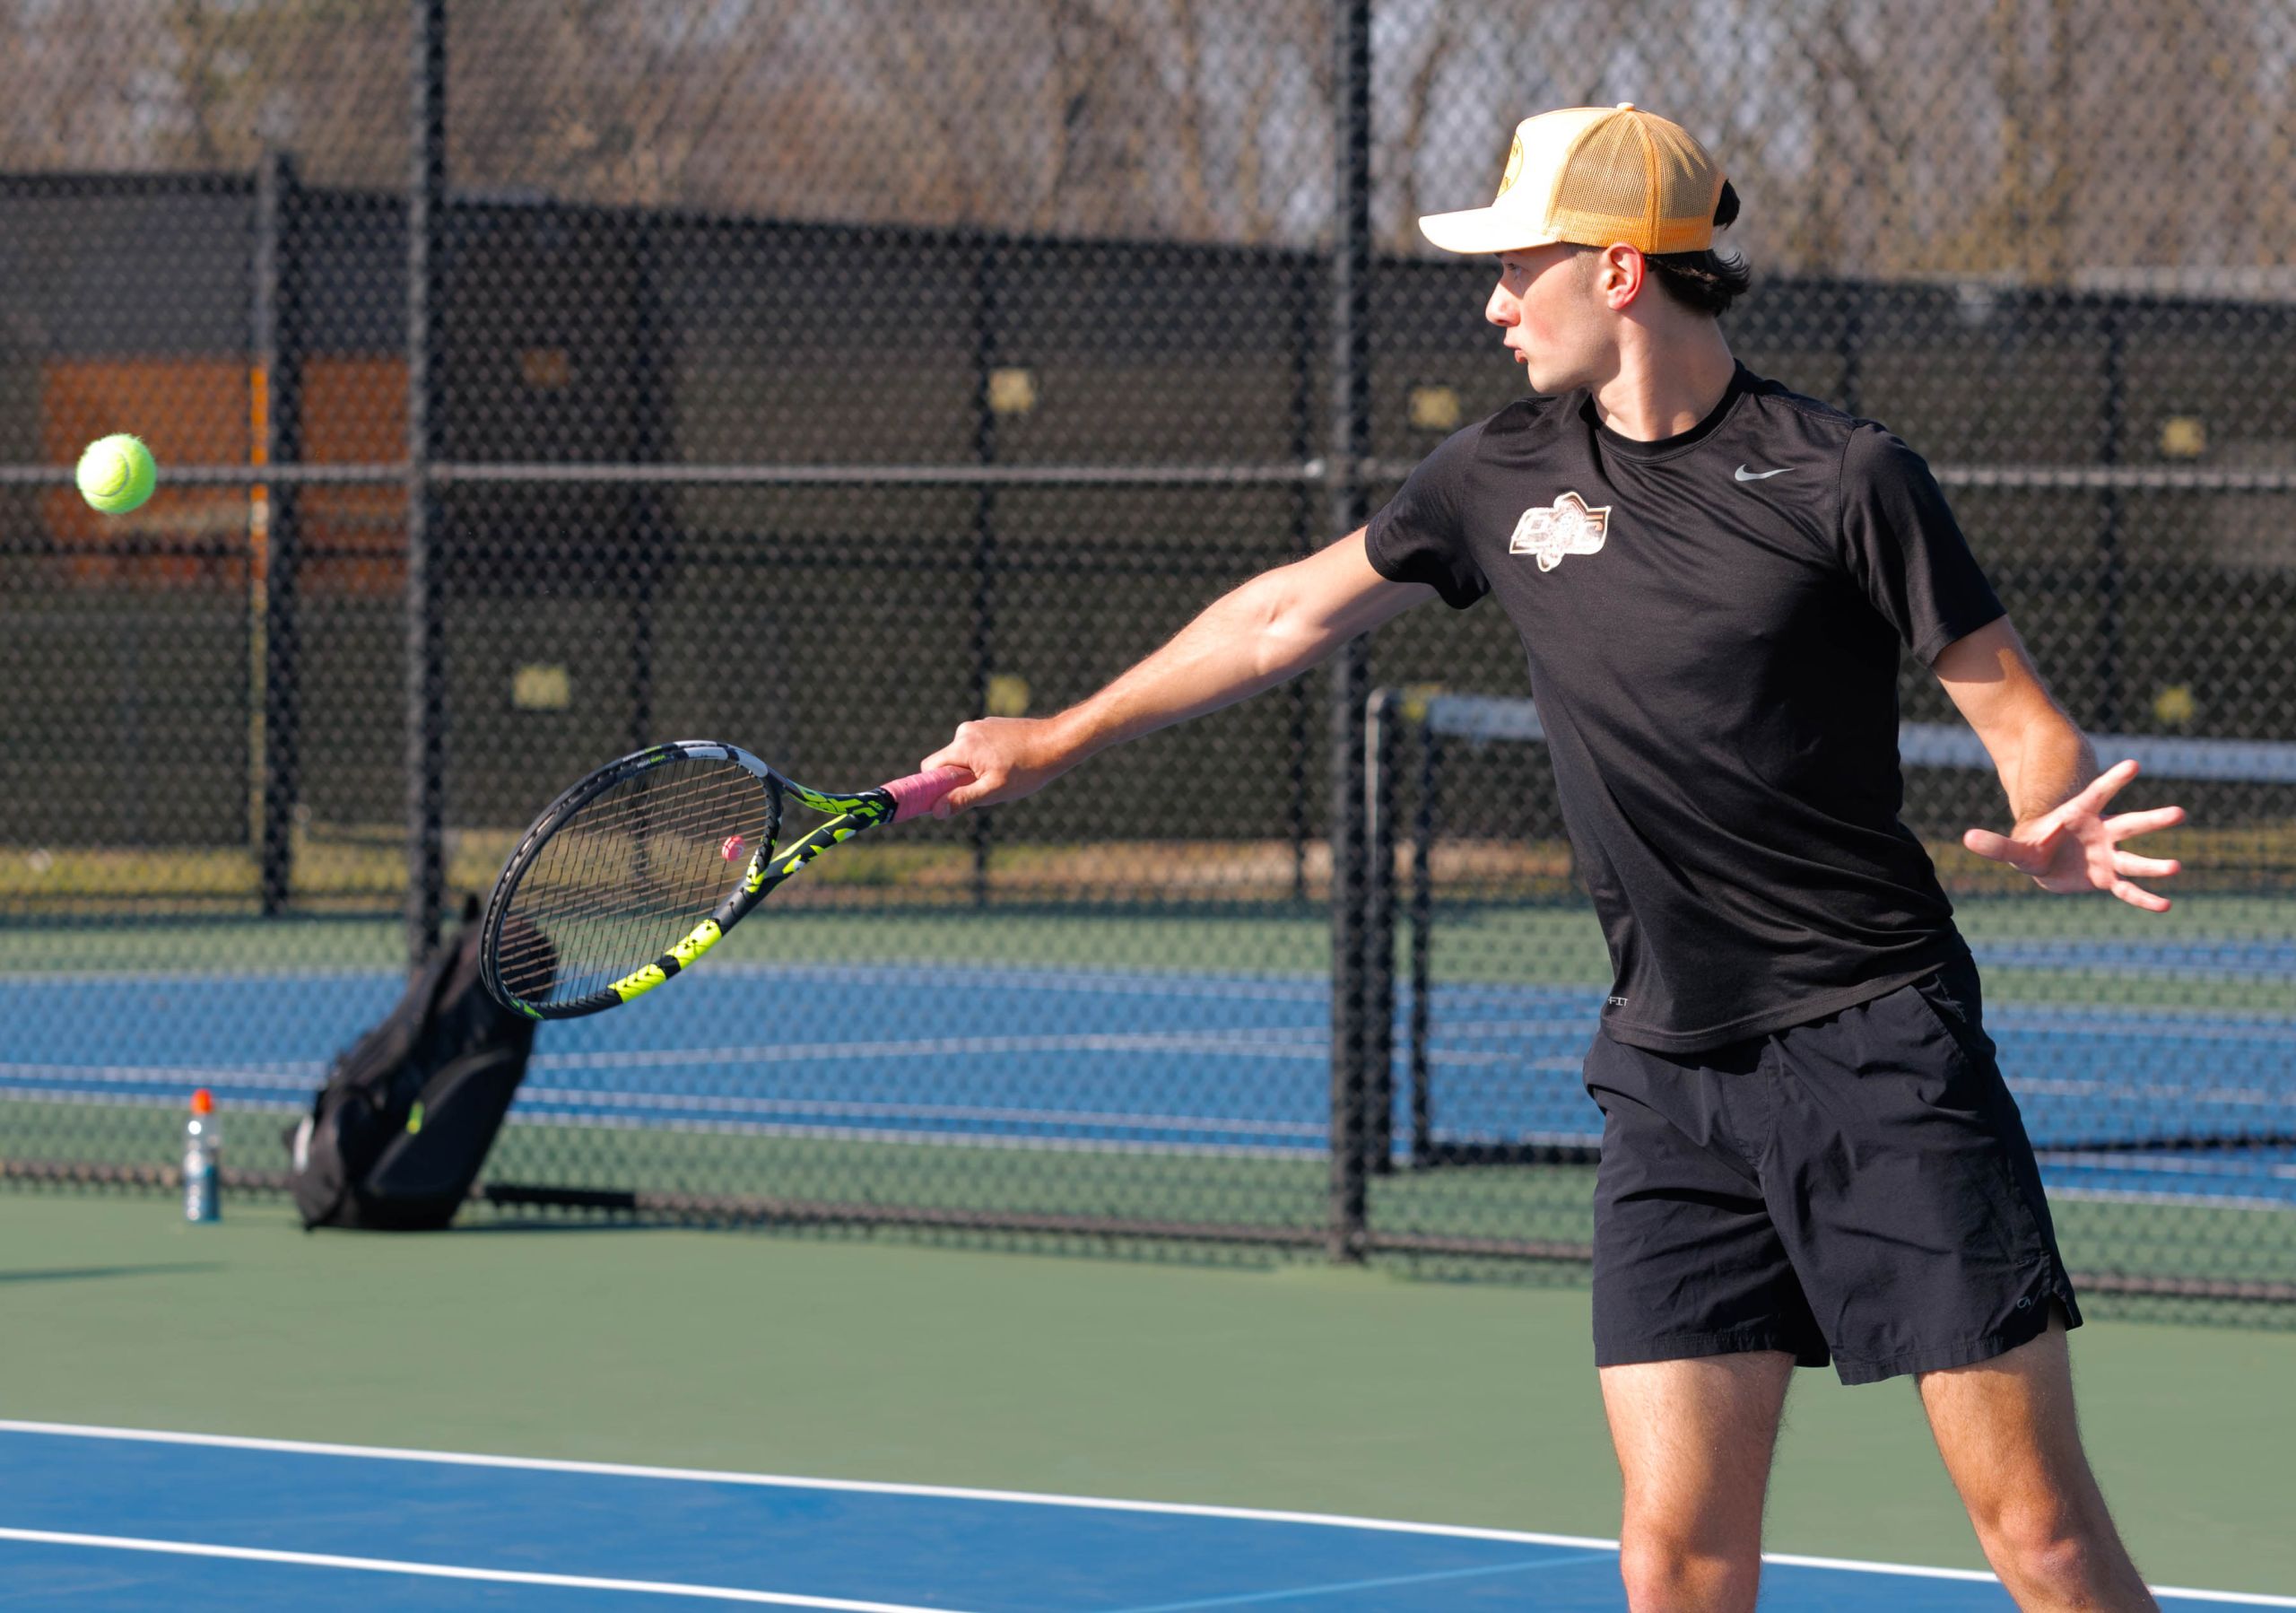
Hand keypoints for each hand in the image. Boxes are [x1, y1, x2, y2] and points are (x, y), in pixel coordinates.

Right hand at [919, 716, 1081, 816]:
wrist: (1057, 743)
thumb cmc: (1027, 769)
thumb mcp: (994, 791)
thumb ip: (963, 799)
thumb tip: (936, 811)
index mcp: (962, 746)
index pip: (930, 768)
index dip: (932, 786)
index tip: (943, 800)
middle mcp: (966, 732)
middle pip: (948, 763)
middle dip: (960, 780)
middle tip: (986, 789)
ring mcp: (980, 726)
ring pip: (965, 757)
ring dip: (975, 771)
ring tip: (1003, 775)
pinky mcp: (992, 725)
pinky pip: (978, 748)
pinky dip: (986, 760)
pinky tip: (1010, 765)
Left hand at [1960, 759, 2185, 911]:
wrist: (2043, 864)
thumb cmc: (2030, 846)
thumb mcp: (2012, 849)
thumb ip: (1994, 844)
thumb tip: (1966, 838)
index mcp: (2079, 816)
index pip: (2098, 794)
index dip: (2114, 780)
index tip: (2135, 764)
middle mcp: (2101, 833)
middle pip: (2129, 825)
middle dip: (2152, 819)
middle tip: (2180, 813)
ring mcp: (2107, 856)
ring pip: (2134, 859)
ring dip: (2155, 864)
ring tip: (2178, 866)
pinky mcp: (2107, 879)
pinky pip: (2128, 890)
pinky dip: (2145, 898)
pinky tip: (2166, 905)